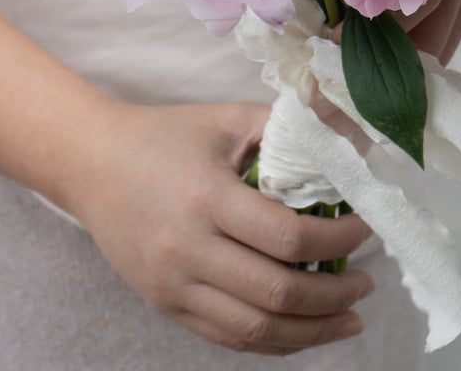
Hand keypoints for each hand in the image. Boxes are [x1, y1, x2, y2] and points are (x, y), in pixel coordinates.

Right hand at [70, 100, 374, 355]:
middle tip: (367, 283)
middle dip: (335, 294)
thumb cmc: (168, 136)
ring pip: (255, 330)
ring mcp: (173, 287)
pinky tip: (304, 330)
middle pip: (277, 294)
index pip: (289, 238)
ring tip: (349, 318)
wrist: (93, 165)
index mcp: (207, 198)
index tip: (366, 226)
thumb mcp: (228, 120)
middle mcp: (187, 250)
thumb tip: (353, 139)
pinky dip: (273, 341)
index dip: (340, 239)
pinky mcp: (166, 306)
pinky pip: (228, 338)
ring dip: (312, 331)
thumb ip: (289, 130)